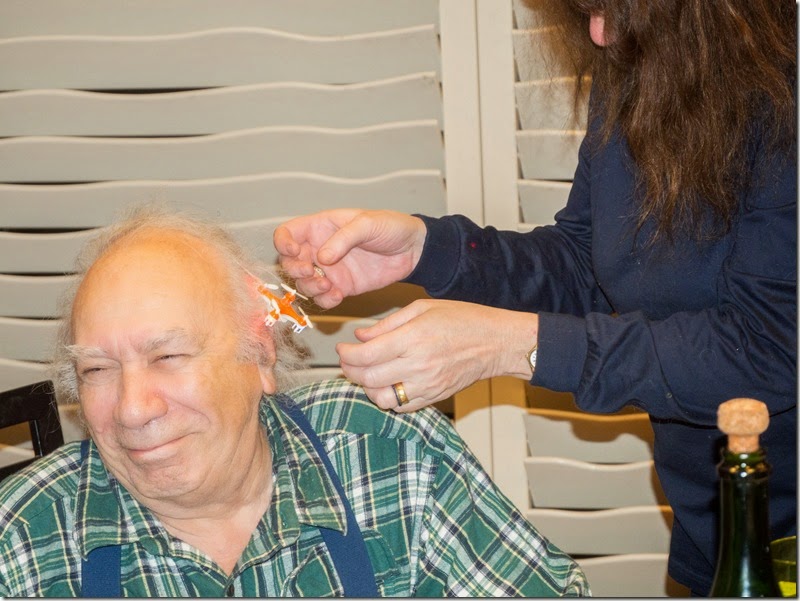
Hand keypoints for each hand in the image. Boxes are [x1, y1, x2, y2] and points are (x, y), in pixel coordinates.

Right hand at [273, 209, 426, 308]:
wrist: (412, 250)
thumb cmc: (390, 227)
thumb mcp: (367, 223)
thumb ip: (343, 239)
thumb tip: (322, 258)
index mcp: (320, 227)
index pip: (287, 233)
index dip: (283, 243)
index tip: (294, 251)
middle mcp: (319, 249)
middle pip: (289, 263)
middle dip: (295, 270)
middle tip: (312, 272)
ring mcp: (329, 270)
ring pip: (303, 283)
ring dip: (309, 288)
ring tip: (327, 286)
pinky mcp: (341, 287)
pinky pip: (323, 299)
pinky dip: (325, 301)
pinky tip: (338, 296)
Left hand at [336, 299, 538, 411]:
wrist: (496, 342)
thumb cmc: (463, 319)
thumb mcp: (422, 308)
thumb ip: (388, 324)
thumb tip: (360, 337)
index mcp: (413, 339)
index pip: (366, 355)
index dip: (346, 355)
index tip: (342, 349)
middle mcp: (418, 365)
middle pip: (368, 378)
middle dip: (350, 370)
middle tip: (348, 361)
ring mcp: (427, 385)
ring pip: (381, 398)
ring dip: (367, 388)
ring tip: (368, 374)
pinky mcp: (434, 397)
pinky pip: (401, 407)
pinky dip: (388, 398)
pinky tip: (389, 383)